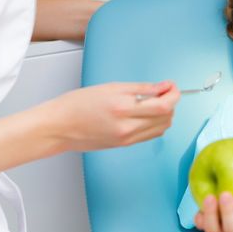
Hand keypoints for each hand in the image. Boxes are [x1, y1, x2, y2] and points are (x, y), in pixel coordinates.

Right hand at [44, 81, 179, 151]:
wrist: (59, 127)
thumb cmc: (77, 105)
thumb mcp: (111, 87)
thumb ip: (141, 88)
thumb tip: (162, 87)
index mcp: (123, 109)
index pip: (163, 105)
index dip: (173, 94)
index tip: (172, 86)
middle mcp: (128, 127)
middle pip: (166, 118)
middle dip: (171, 102)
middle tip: (165, 91)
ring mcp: (127, 138)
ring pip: (162, 128)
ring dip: (166, 114)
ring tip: (155, 101)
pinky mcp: (125, 145)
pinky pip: (151, 135)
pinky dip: (156, 123)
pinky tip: (148, 113)